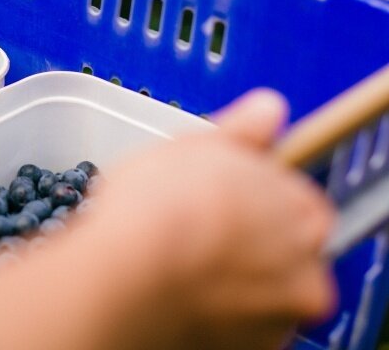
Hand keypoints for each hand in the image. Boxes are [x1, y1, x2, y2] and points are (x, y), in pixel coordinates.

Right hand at [84, 89, 336, 349]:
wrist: (129, 276)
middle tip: (193, 223)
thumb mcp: (195, 144)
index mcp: (301, 212)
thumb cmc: (160, 208)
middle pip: (281, 247)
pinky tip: (176, 288)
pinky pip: (234, 322)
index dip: (251, 191)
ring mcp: (276, 316)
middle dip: (245, 236)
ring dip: (230, 275)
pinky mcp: (245, 349)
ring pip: (257, 287)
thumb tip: (268, 108)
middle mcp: (304, 270)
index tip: (219, 191)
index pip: (292, 197)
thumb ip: (241, 129)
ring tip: (176, 258)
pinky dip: (212, 308)